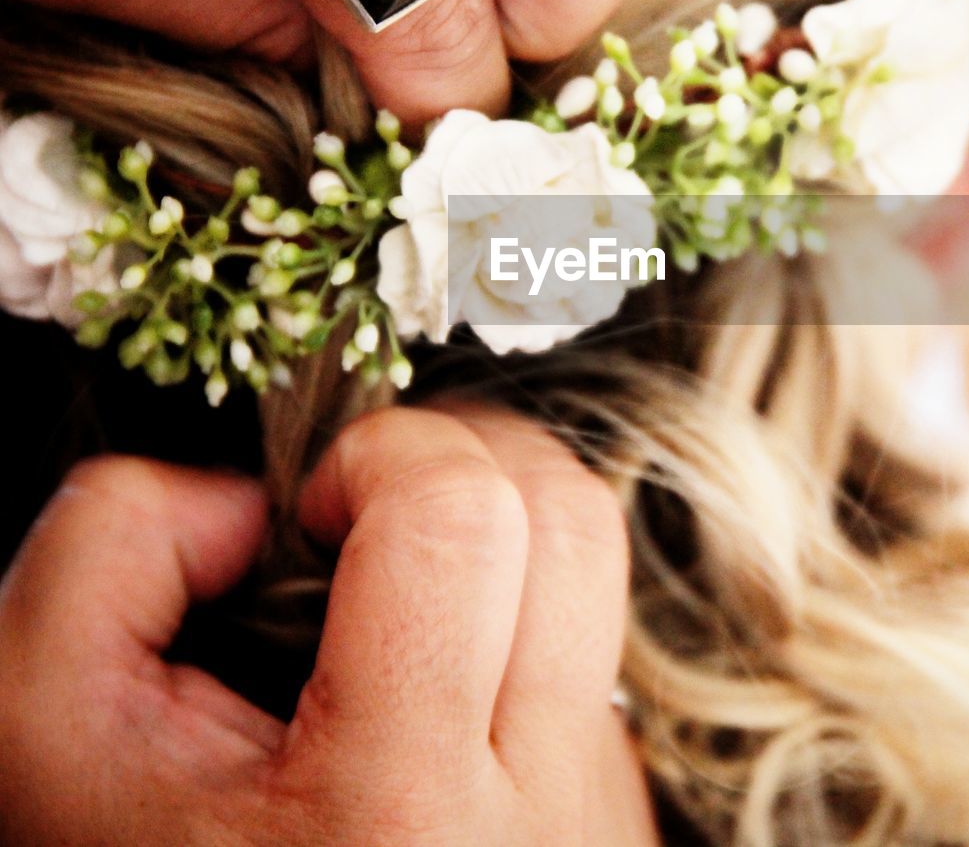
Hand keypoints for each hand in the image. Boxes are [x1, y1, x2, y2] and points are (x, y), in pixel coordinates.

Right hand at [0, 406, 654, 845]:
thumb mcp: (50, 726)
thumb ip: (114, 548)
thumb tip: (251, 496)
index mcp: (390, 806)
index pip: (460, 524)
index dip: (383, 458)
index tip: (317, 505)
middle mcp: (528, 811)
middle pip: (570, 521)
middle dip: (464, 458)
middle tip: (375, 501)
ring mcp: (587, 804)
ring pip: (603, 566)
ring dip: (506, 512)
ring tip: (409, 548)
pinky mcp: (611, 798)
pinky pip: (598, 636)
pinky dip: (525, 598)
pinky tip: (442, 647)